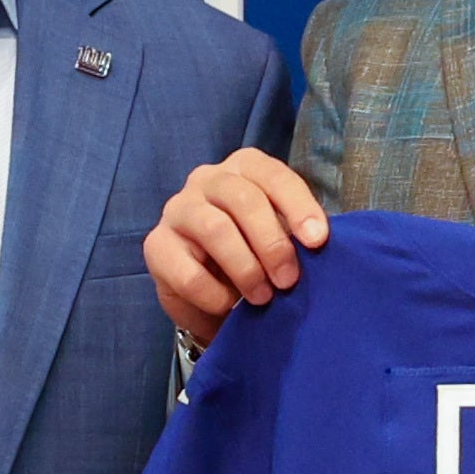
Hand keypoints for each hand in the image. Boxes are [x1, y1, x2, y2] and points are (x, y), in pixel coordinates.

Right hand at [145, 148, 328, 349]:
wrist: (208, 291)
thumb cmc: (252, 253)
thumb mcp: (278, 237)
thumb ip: (294, 234)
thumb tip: (317, 246)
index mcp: (243, 168)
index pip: (273, 175)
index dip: (299, 207)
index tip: (318, 242)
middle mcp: (207, 179)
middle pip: (243, 199)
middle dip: (272, 244)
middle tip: (288, 281)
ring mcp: (178, 210)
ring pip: (215, 229)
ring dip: (246, 268)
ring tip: (263, 296)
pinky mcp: (156, 246)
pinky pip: (188, 272)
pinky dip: (214, 295)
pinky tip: (227, 305)